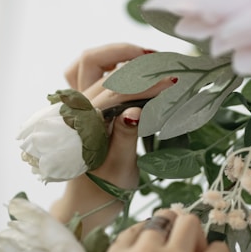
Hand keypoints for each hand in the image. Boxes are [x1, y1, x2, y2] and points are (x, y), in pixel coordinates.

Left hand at [50, 43, 171, 234]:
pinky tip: (129, 65)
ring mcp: (77, 103)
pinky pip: (86, 70)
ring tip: (147, 56)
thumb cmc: (105, 188)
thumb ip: (125, 139)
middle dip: (134, 59)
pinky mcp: (83, 104)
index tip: (174, 81)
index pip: (117, 91)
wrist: (87, 199)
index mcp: (85, 124)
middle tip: (164, 63)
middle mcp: (76, 108)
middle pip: (99, 66)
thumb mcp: (120, 170)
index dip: (147, 83)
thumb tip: (134, 111)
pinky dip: (107, 61)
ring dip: (116, 53)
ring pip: (89, 61)